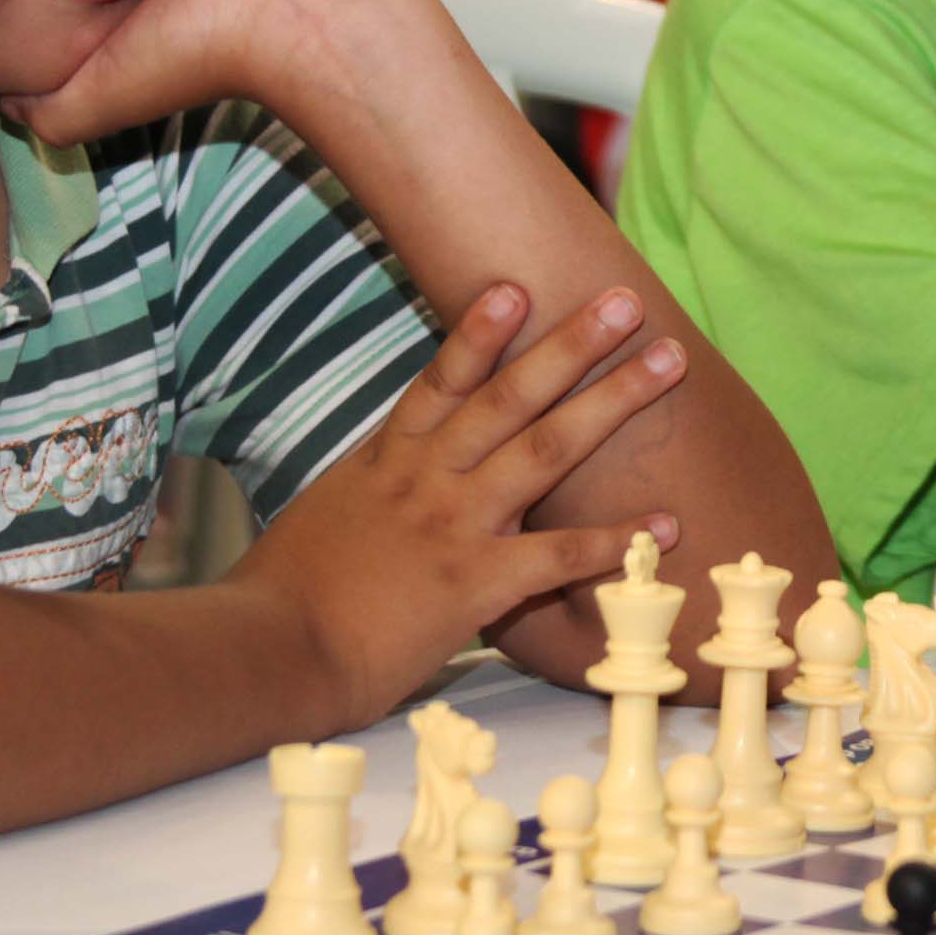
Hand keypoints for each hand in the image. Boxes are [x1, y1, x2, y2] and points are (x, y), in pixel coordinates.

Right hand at [231, 281, 689, 722]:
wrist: (268, 648)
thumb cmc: (281, 597)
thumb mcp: (322, 521)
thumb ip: (364, 498)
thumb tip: (378, 496)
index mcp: (386, 461)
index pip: (441, 381)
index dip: (480, 331)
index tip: (517, 286)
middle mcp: (426, 478)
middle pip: (511, 395)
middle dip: (573, 343)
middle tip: (627, 301)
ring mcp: (455, 524)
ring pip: (548, 448)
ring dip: (613, 400)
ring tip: (667, 362)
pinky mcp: (476, 582)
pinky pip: (561, 554)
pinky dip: (618, 538)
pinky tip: (667, 523)